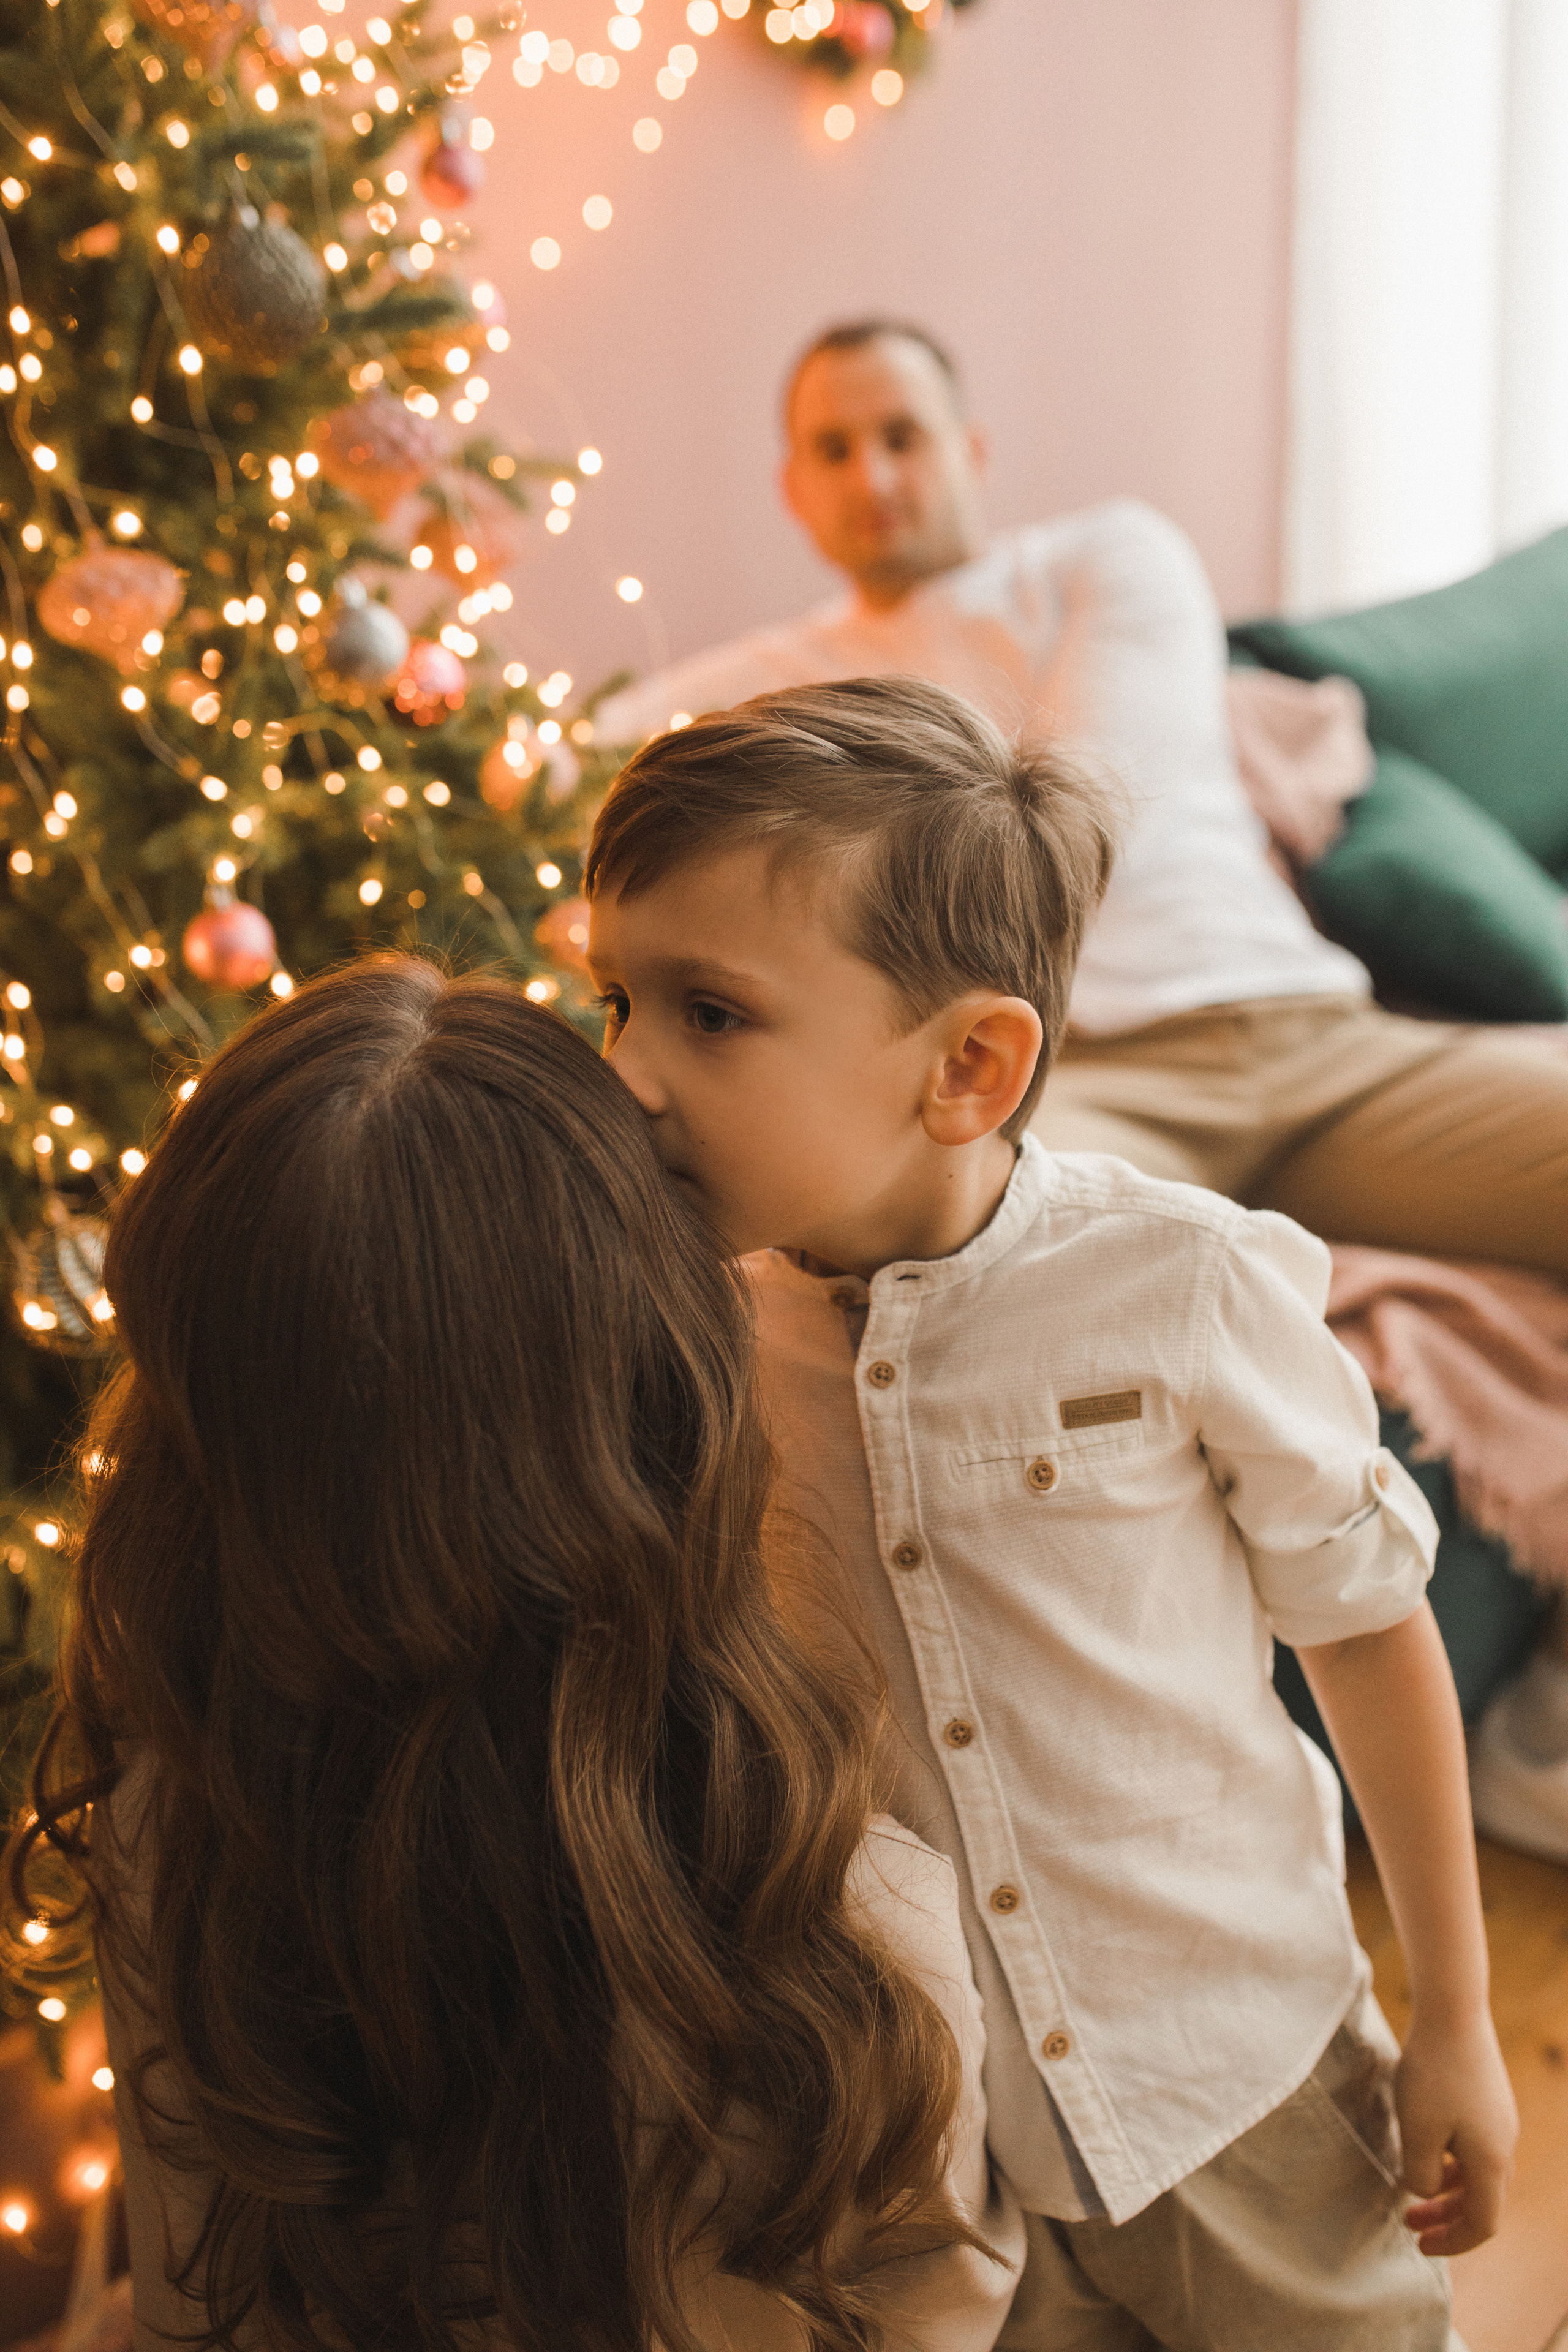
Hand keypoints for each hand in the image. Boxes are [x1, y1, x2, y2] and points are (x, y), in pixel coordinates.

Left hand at [1396, 2013, 1517, 2255]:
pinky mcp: (1490, 2100)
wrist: (1453, 2010)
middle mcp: (1504, 2145)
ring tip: (1412, 2189)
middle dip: (1447, 2219)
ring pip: (1479, 2174)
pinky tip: (1427, 2148)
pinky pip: (1476, 2148)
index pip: (1482, 2223)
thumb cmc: (1432, 2072)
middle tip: (1409, 2224)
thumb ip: (1421, 2174)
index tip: (1420, 2243)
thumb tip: (1425, 2190)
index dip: (1453, 2241)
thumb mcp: (1417, 2131)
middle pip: (1483, 2202)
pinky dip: (1453, 2162)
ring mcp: (1500, 2121)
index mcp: (1491, 2162)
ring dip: (1448, 2190)